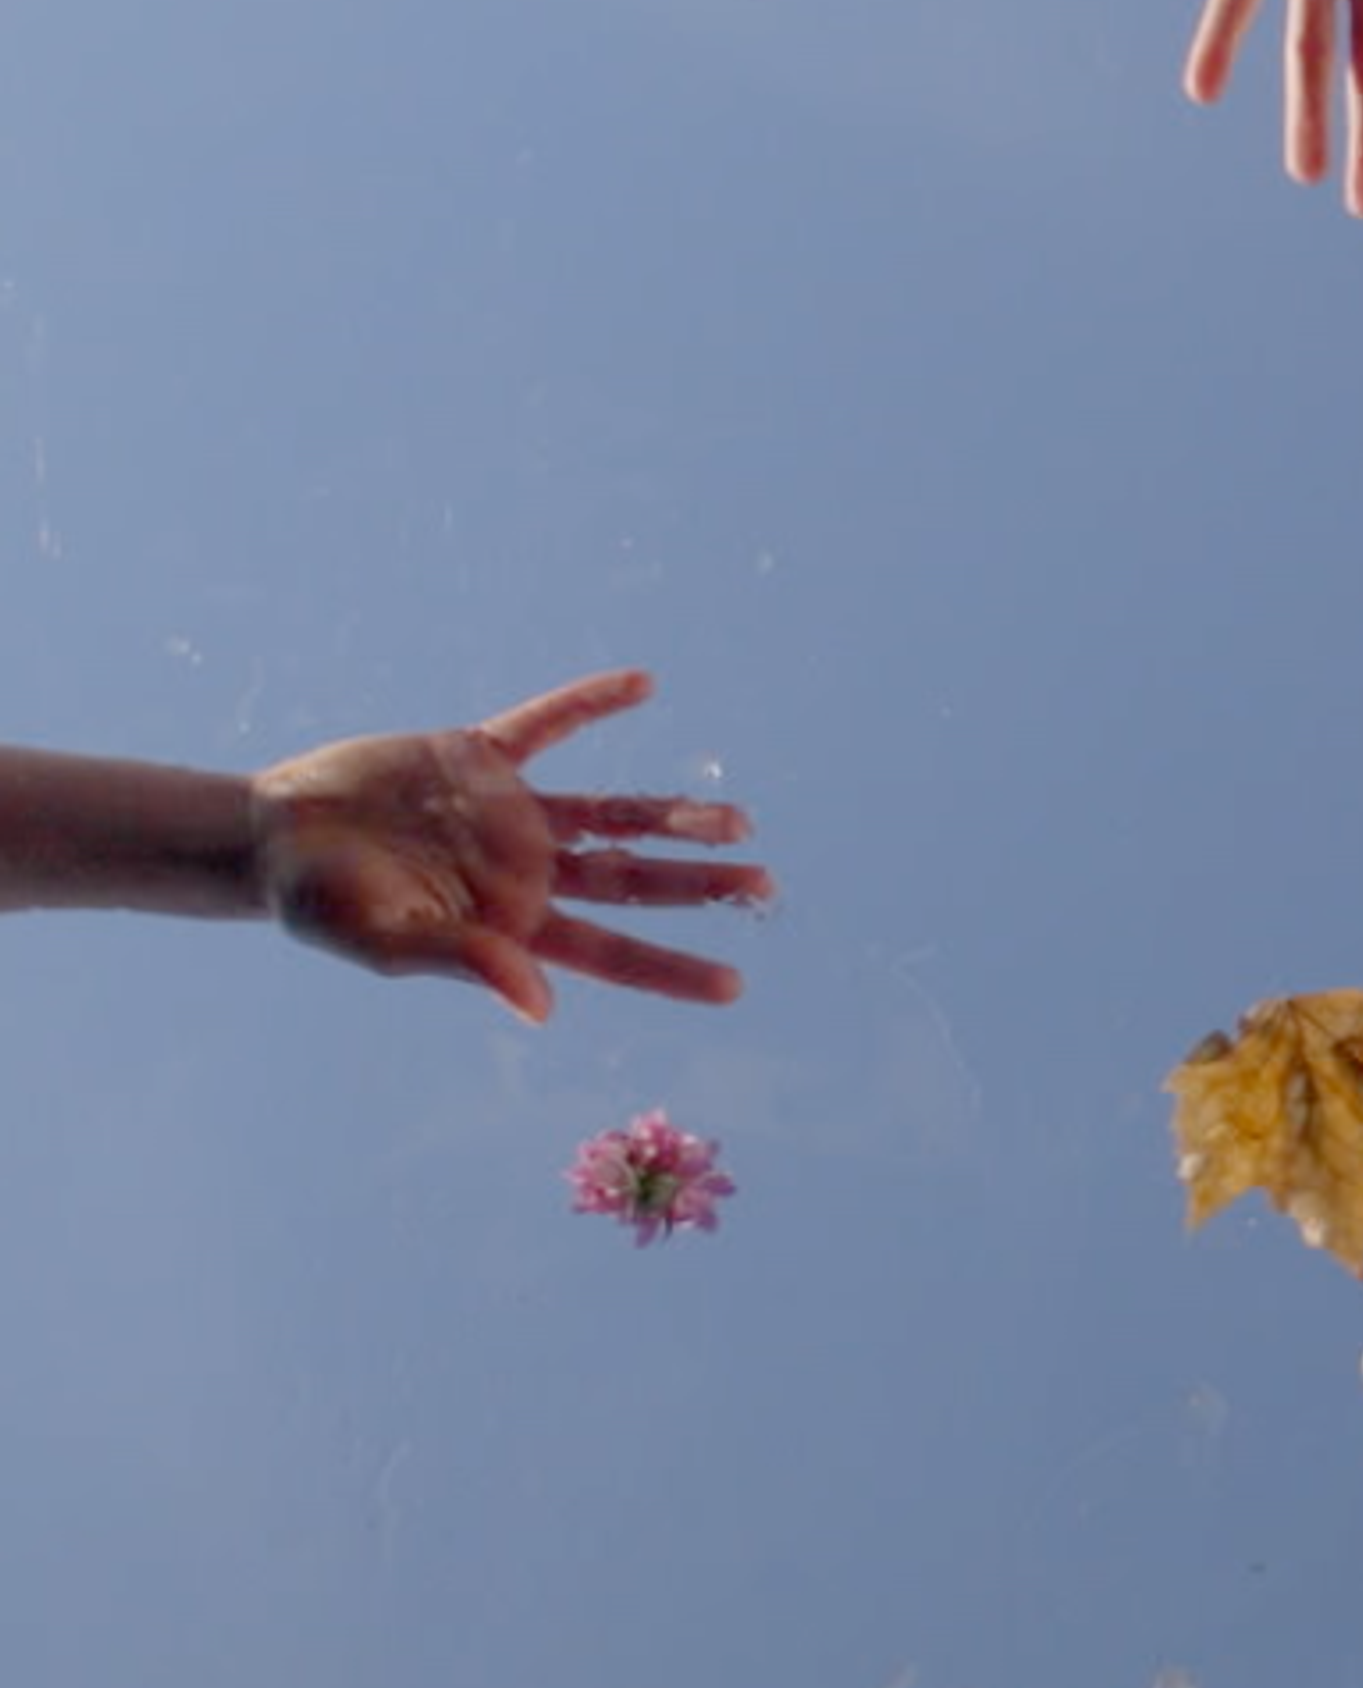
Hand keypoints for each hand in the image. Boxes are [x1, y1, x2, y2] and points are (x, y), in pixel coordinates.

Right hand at [252, 669, 767, 1021]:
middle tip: (765, 887)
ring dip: (671, 815)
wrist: (271, 835)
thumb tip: (540, 1004)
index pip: (611, 952)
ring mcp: (508, 813)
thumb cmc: (323, 904)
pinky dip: (588, 704)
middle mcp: (527, 870)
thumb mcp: (387, 942)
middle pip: (631, 881)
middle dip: (697, 886)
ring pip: (611, 814)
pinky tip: (641, 683)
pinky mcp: (479, 758)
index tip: (733, 985)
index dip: (670, 970)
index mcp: (513, 925)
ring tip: (735, 821)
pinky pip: (546, 724)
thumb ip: (464, 963)